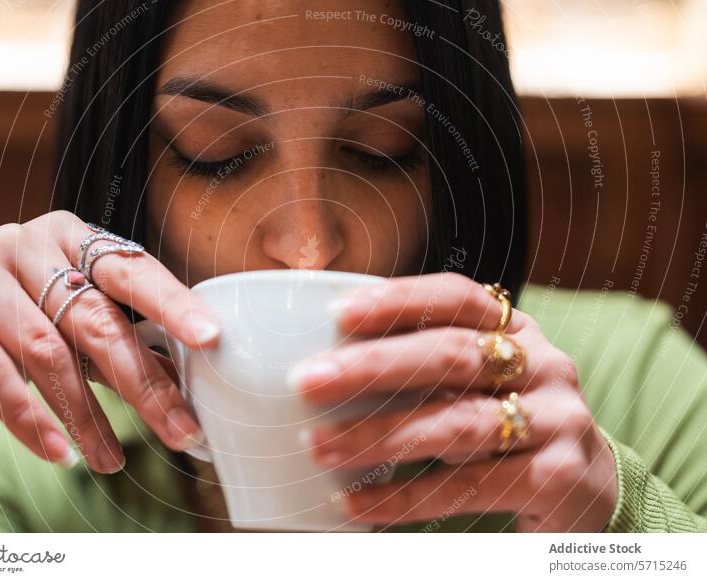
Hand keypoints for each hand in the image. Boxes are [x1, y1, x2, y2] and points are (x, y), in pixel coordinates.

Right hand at [0, 211, 219, 472]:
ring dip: (87, 416)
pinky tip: (58, 452)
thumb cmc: (16, 309)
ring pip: (46, 352)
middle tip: (179, 430)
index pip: (132, 271)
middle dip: (143, 383)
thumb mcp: (69, 314)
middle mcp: (25, 243)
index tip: (210, 339)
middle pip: (95, 319)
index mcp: (71, 236)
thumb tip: (184, 378)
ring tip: (112, 459)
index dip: (173, 304)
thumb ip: (118, 337)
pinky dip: (29, 419)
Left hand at [288, 272, 617, 531]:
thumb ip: (425, 367)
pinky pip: (470, 486)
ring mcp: (556, 418)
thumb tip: (327, 362)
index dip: (399, 300)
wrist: (590, 486)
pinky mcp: (557, 476)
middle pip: (452, 355)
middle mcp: (542, 364)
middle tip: (308, 380)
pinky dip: (407, 497)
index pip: (457, 298)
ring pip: (457, 422)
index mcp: (515, 331)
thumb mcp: (478, 383)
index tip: (339, 312)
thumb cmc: (509, 424)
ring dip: (380, 435)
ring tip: (319, 446)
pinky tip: (358, 503)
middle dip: (374, 367)